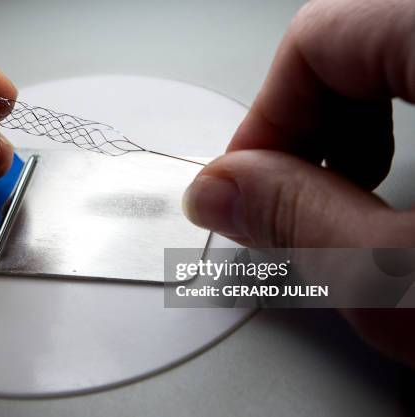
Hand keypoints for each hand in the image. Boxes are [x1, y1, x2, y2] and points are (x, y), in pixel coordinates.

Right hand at [183, 0, 414, 365]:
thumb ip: (304, 223)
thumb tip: (216, 191)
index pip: (320, 38)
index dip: (264, 122)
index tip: (244, 192)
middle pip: (357, 38)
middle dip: (306, 130)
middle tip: (293, 205)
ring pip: (395, 52)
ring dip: (354, 130)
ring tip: (351, 205)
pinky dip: (404, 125)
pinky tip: (407, 188)